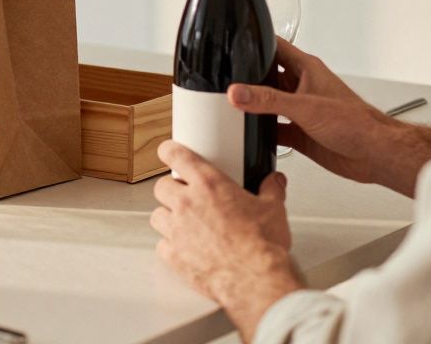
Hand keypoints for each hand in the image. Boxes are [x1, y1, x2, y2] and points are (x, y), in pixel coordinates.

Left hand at [150, 141, 302, 340]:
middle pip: (161, 186)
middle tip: (184, 196)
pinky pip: (161, 245)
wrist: (255, 279)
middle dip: (170, 189)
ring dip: (167, 217)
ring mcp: (177, 230)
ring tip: (183, 223)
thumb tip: (274, 181)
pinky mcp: (173, 255)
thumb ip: (271, 190)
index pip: (176, 155)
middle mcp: (187, 204)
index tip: (169, 152)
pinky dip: (170, 246)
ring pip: (156, 215)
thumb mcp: (273, 209)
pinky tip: (184, 248)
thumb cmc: (262, 245)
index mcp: (209, 185)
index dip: (169, 151)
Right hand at [228, 38, 430, 195]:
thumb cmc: (355, 122)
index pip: (275, 47)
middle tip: (224, 80)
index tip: (233, 43)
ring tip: (230, 107)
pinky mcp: (300, 132)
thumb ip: (268, 100)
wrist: (374, 154)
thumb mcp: (304, 107)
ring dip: (253, 107)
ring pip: (268, 104)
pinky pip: (273, 129)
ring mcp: (300, 110)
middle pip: (266, 77)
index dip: (255, 43)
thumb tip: (238, 93)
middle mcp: (301, 87)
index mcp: (306, 70)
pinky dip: (261, 132)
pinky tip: (249, 134)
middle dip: (247, 79)